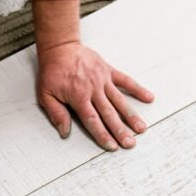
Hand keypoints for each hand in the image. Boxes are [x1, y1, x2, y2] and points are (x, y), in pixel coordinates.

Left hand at [36, 41, 153, 149]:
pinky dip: (137, 89)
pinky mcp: (108, 71)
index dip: (103, 135)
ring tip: (142, 128)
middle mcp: (93, 90)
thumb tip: (65, 132)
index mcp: (79, 97)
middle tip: (130, 143)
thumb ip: (56, 114)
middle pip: (109, 114)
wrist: (60, 48)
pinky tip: (149, 98)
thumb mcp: (45, 95)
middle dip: (121, 130)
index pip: (93, 121)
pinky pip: (125, 80)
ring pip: (119, 101)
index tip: (112, 146)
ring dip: (131, 116)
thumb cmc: (52, 72)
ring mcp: (103, 80)